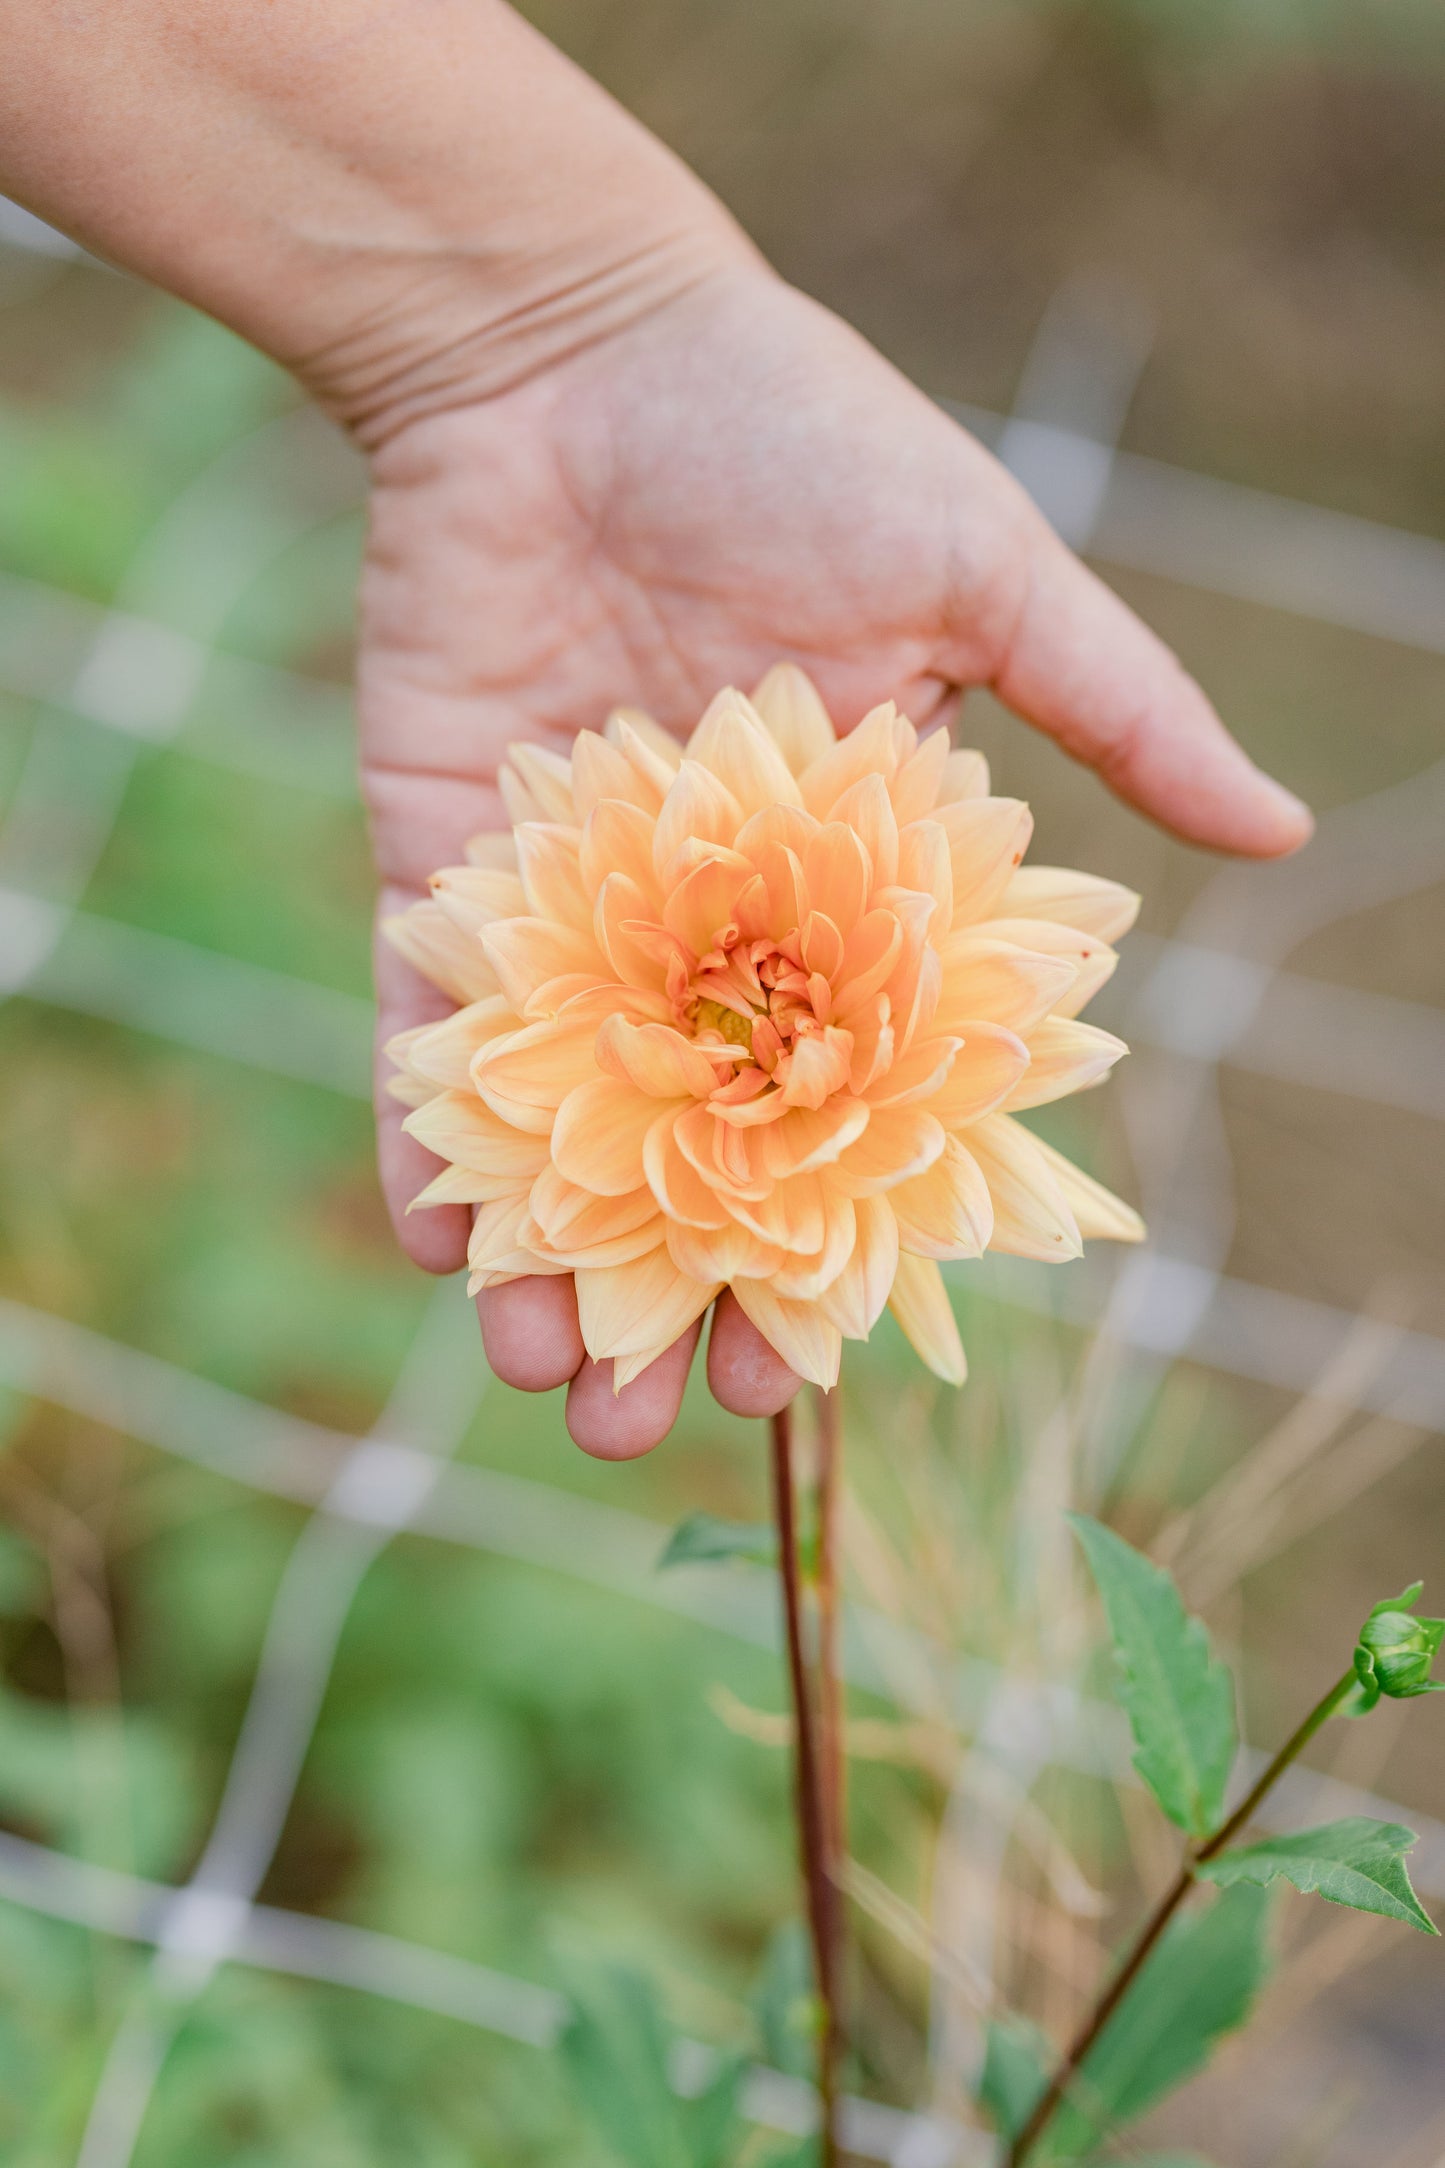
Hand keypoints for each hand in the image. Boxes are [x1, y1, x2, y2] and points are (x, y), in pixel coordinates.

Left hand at [360, 260, 1310, 1456]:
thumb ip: (1112, 714)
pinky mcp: (437, 870)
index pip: (843, 1107)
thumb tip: (1280, 827)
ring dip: (537, 1260)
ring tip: (537, 1384)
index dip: (831, 1240)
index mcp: (841, 893)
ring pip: (549, 1126)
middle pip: (687, 1152)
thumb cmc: (795, 437)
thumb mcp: (982, 575)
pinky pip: (420, 1030)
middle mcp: (700, 931)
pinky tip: (432, 1251)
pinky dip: (414, 1135)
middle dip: (669, 1293)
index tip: (817, 1363)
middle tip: (647, 1434)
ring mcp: (560, 913)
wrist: (574, 343)